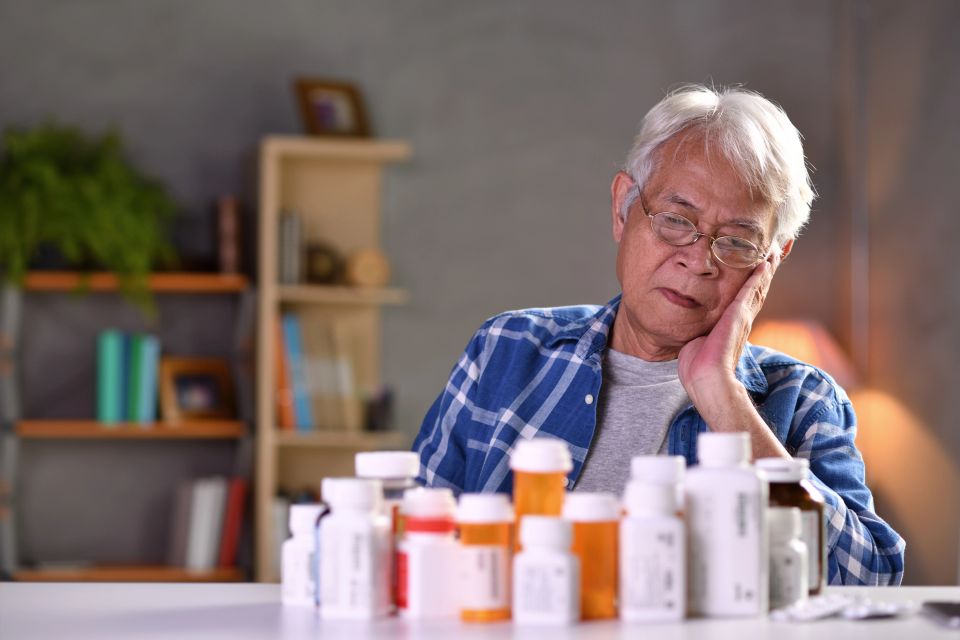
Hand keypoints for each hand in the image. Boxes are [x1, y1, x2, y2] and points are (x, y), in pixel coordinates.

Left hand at [678, 253, 780, 409]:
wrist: (707, 379)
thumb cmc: (699, 366)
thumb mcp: (699, 343)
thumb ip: (701, 334)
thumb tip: (694, 334)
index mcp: (734, 325)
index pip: (748, 297)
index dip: (757, 281)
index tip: (764, 264)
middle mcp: (743, 319)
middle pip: (759, 288)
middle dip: (769, 269)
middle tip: (779, 249)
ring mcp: (743, 316)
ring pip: (759, 286)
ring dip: (768, 267)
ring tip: (777, 249)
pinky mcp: (739, 315)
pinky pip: (751, 290)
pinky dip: (759, 275)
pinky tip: (765, 262)